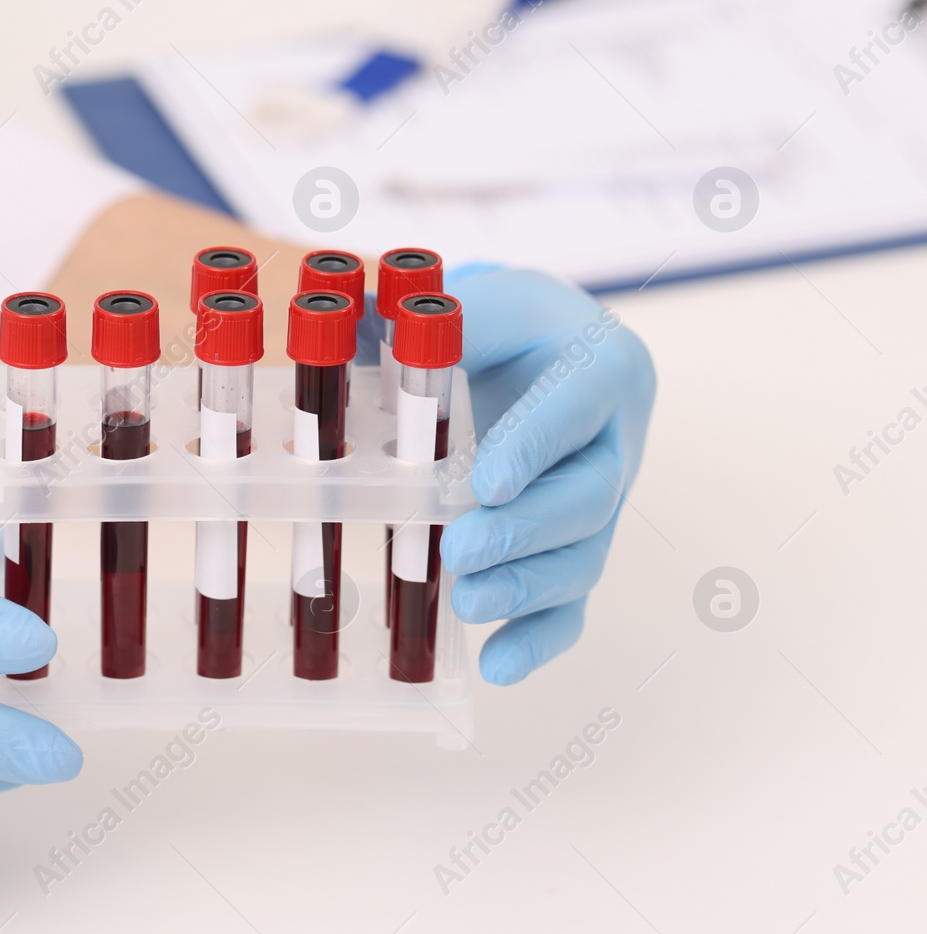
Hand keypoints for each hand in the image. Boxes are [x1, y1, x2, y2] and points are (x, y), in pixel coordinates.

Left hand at [439, 267, 655, 684]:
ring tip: (468, 602)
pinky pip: (572, 601)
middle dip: (525, 531)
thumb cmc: (505, 323)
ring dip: (527, 587)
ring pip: (584, 554)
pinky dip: (538, 637)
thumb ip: (432, 324)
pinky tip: (497, 665)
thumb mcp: (479, 304)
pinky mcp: (580, 546)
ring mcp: (603, 500)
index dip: (535, 447)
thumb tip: (352, 331)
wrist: (540, 344)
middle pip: (588, 495)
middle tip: (462, 550)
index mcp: (602, 365)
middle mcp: (618, 439)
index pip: (577, 406)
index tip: (486, 483)